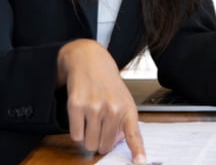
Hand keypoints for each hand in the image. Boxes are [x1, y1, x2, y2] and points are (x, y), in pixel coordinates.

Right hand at [57, 39, 146, 162]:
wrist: (89, 60)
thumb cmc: (107, 82)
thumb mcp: (123, 99)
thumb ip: (123, 122)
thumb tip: (116, 143)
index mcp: (127, 109)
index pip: (134, 135)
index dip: (137, 151)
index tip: (140, 162)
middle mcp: (112, 109)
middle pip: (103, 146)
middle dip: (99, 142)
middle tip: (98, 128)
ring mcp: (94, 108)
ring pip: (88, 143)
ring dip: (87, 137)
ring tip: (90, 120)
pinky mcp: (76, 106)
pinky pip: (75, 135)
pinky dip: (76, 131)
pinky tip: (81, 116)